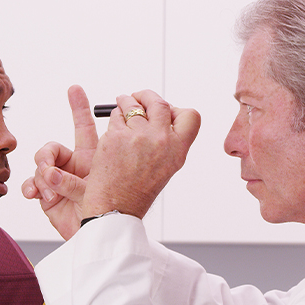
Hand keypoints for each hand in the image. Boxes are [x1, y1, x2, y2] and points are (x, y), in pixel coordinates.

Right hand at [22, 85, 97, 239]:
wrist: (98, 235)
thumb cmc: (108, 211)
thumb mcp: (102, 187)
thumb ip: (78, 177)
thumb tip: (53, 172)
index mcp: (92, 157)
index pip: (84, 127)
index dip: (79, 107)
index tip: (75, 89)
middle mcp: (73, 165)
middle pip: (52, 147)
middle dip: (47, 153)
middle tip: (50, 169)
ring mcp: (58, 179)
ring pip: (40, 165)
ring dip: (43, 178)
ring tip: (53, 193)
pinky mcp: (46, 193)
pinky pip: (31, 183)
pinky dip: (33, 187)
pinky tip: (37, 195)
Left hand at [84, 89, 199, 219]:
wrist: (116, 208)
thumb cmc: (137, 192)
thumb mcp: (165, 168)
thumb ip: (167, 142)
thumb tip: (160, 116)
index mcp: (177, 150)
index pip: (191, 116)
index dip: (177, 109)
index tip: (165, 111)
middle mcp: (161, 141)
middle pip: (159, 103)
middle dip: (146, 96)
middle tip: (138, 98)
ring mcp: (138, 136)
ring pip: (133, 104)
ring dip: (126, 102)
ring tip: (122, 109)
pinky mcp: (116, 136)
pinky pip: (116, 115)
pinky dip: (114, 118)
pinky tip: (113, 129)